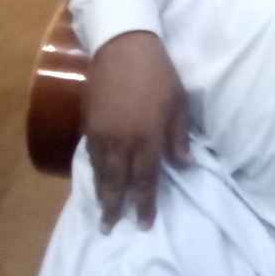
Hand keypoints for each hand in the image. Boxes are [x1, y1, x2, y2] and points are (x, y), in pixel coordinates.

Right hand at [84, 30, 189, 232]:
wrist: (123, 47)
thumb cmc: (158, 73)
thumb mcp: (178, 102)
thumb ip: (179, 136)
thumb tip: (185, 165)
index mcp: (147, 137)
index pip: (146, 180)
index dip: (145, 204)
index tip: (145, 224)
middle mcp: (121, 141)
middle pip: (118, 182)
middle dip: (116, 207)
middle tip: (112, 228)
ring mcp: (101, 134)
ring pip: (100, 172)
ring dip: (101, 194)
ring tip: (102, 213)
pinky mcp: (88, 124)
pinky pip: (90, 156)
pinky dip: (93, 173)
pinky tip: (96, 180)